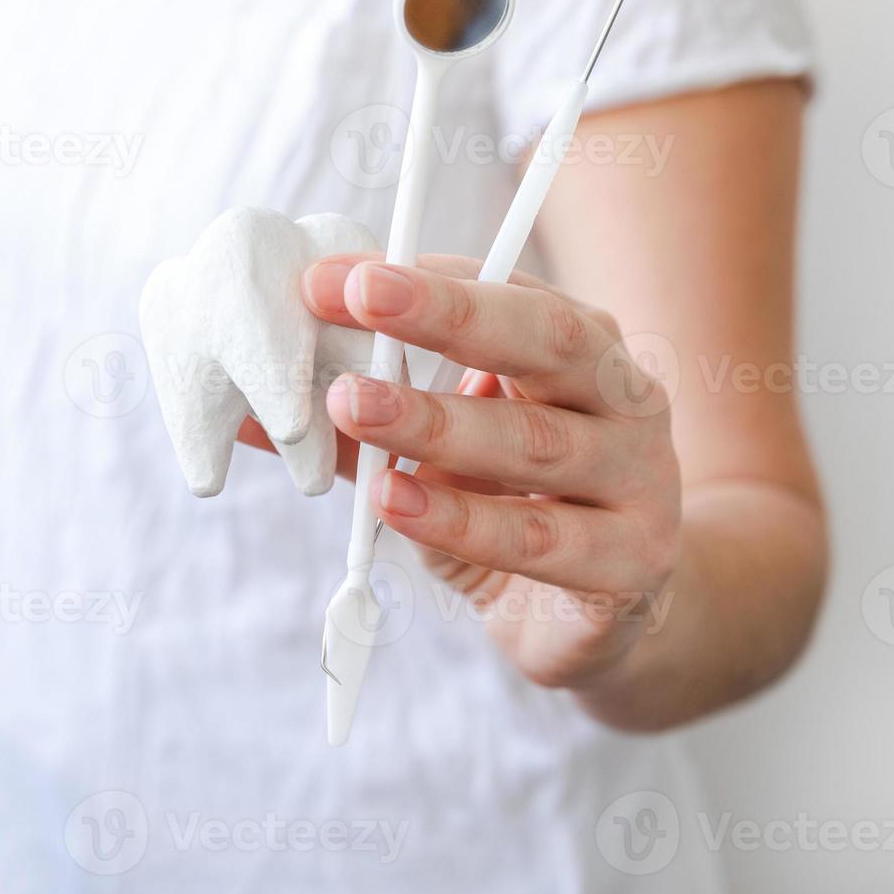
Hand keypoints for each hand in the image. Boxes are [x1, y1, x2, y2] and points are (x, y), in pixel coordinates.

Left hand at [250, 253, 686, 689]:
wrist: (603, 617)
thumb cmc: (517, 509)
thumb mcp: (442, 455)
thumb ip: (366, 423)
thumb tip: (253, 406)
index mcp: (584, 347)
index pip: (508, 291)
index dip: (426, 280)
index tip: (335, 276)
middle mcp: (625, 397)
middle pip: (545, 342)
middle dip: (448, 315)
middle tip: (362, 298)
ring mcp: (639, 479)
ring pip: (533, 443)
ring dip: (435, 422)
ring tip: (352, 407)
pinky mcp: (630, 560)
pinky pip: (536, 536)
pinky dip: (460, 518)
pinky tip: (396, 502)